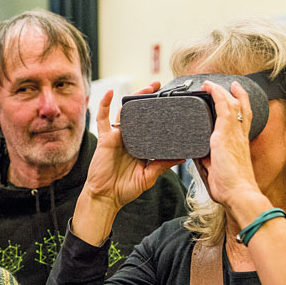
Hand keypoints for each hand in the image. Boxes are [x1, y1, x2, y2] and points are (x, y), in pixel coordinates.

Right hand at [72, 86, 182, 244]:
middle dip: (149, 99)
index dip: (160, 114)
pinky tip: (109, 93)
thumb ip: (163, 165)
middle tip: (161, 87)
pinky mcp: (106, 138)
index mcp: (141, 147)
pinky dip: (104, 105)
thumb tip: (182, 157)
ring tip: (148, 87)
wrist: (106, 197)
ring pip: (126, 112)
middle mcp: (130, 139)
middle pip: (140, 114)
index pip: (152, 126)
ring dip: (135, 97)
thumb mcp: (149, 177)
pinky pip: (103, 119)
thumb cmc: (124, 189)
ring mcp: (117, 137)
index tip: (172, 104)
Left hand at [199, 80, 263, 208]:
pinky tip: (209, 87)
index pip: (242, 122)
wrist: (239, 193)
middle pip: (242, 109)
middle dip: (237, 95)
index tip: (236, 99)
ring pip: (233, 105)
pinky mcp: (225, 135)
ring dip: (223, 91)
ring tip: (212, 84)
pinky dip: (217, 95)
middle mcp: (239, 136)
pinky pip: (223, 108)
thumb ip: (206, 160)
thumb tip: (194, 153)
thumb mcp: (215, 170)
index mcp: (239, 145)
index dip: (241, 109)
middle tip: (231, 85)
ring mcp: (233, 134)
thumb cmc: (229, 188)